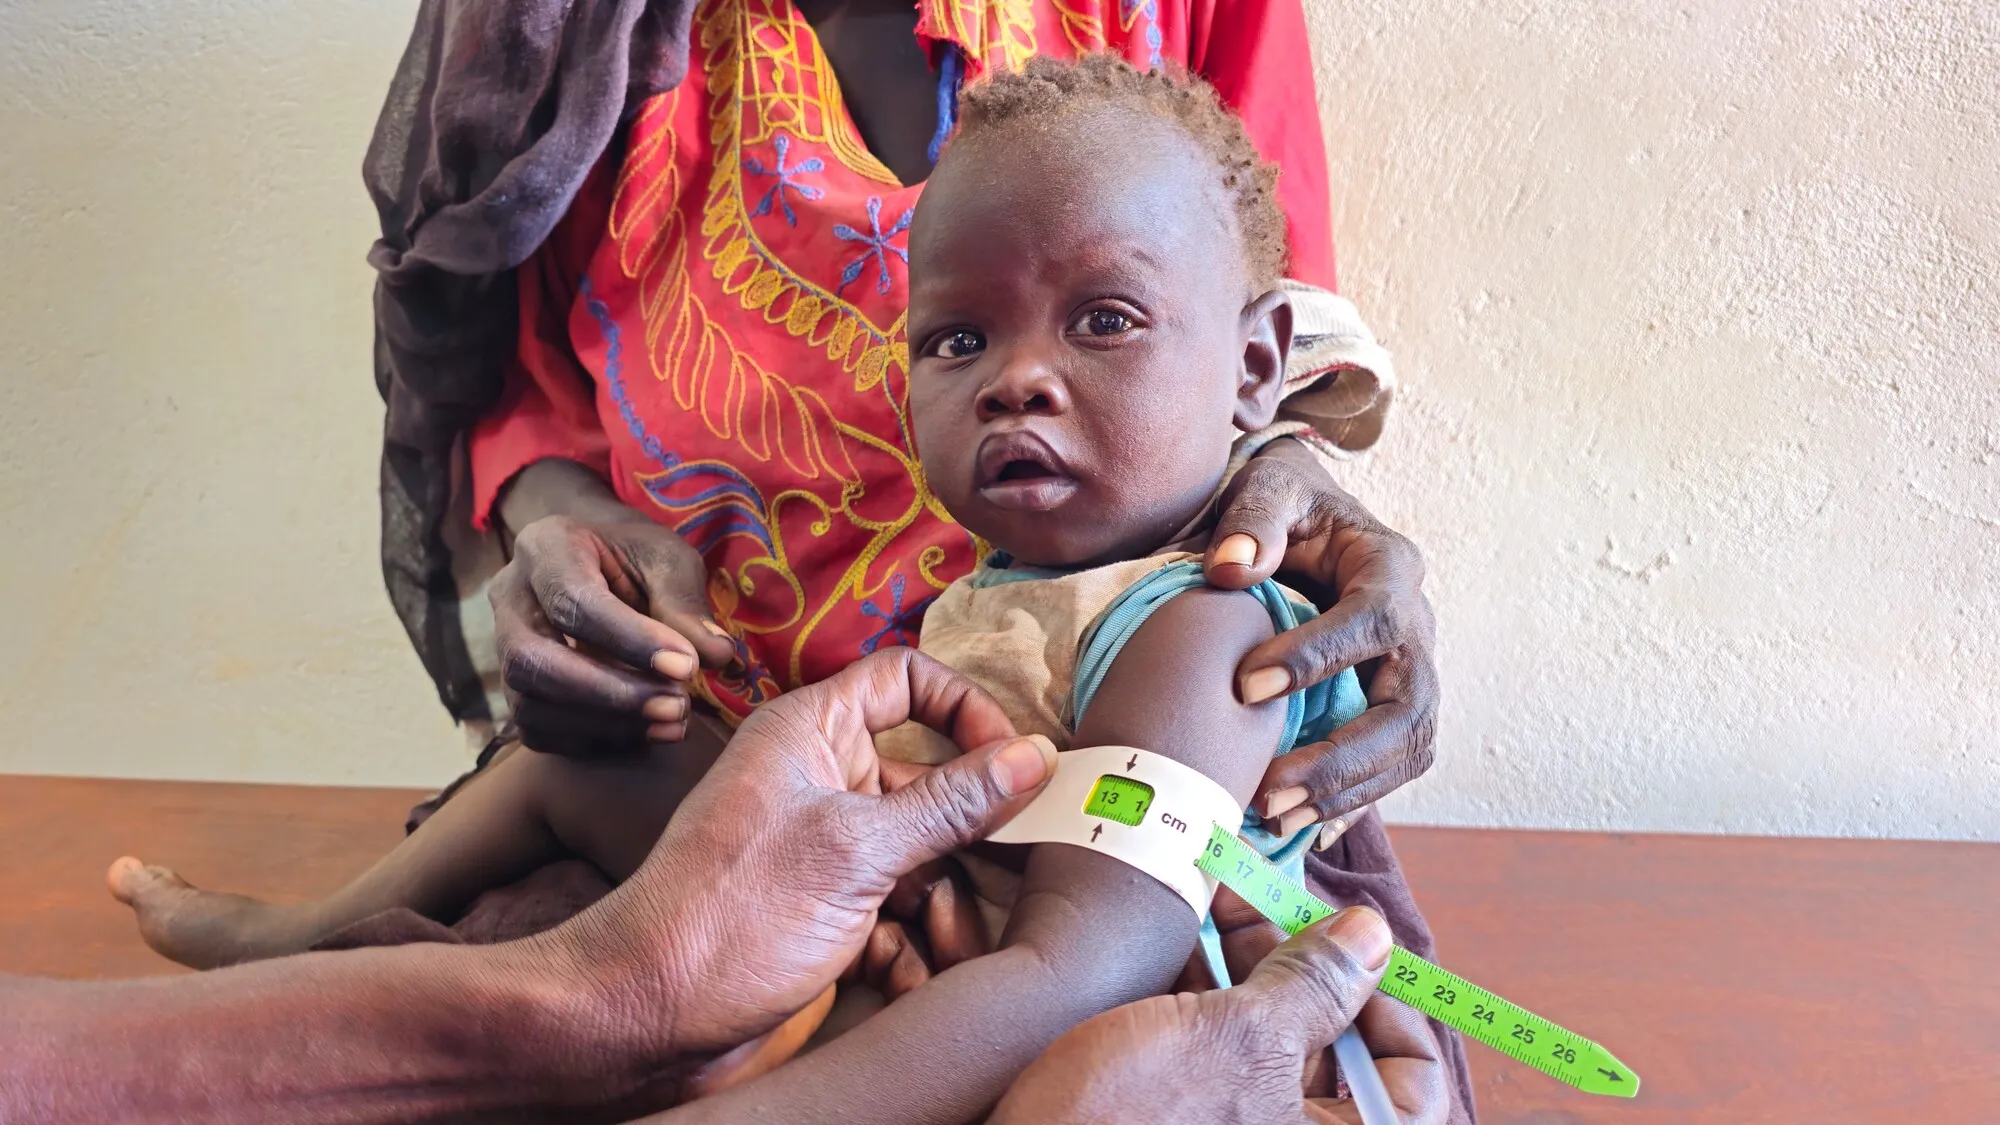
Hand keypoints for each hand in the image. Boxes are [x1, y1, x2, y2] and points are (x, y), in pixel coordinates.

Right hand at [489, 510, 736, 754]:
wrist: (597, 562)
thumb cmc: (634, 555)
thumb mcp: (667, 559)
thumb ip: (686, 604)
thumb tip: (719, 658)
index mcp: (545, 548)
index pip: (572, 601)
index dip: (629, 640)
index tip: (687, 666)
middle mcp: (509, 599)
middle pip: (533, 661)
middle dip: (608, 693)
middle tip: (677, 706)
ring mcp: (502, 649)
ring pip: (529, 704)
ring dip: (605, 724)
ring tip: (673, 722)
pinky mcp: (515, 690)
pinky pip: (538, 731)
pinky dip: (593, 741)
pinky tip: (645, 734)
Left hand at [534, 648, 1054, 1071]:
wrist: (646, 1016)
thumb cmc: (730, 914)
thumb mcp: (857, 850)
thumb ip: (952, 802)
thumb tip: (1033, 756)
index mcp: (810, 733)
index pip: (905, 679)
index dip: (965, 708)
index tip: (1011, 759)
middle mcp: (818, 780)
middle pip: (928, 780)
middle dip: (966, 836)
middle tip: (1003, 869)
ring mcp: (823, 849)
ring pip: (921, 857)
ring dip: (942, 907)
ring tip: (945, 947)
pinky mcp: (825, 911)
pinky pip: (895, 913)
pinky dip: (909, 947)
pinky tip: (906, 979)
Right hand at [992, 906, 1448, 1124]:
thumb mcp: (1233, 1039)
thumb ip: (1311, 986)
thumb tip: (1370, 937)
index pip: (1416, 1082)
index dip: (1394, 1001)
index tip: (1352, 939)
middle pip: (1336, 1055)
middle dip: (1301, 968)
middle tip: (1266, 901)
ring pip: (1267, 1053)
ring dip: (1244, 977)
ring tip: (1211, 909)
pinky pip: (1212, 1065)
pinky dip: (1201, 1008)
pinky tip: (1172, 953)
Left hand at [1204, 442, 1438, 842]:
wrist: (1303, 526)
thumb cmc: (1284, 506)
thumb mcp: (1268, 488)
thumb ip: (1253, 521)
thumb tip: (1231, 570)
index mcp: (1391, 566)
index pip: (1374, 618)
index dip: (1316, 656)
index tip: (1246, 685)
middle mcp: (1417, 627)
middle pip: (1409, 706)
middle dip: (1344, 757)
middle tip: (1270, 788)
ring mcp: (1412, 674)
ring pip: (1409, 749)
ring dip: (1348, 792)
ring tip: (1276, 816)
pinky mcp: (1392, 710)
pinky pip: (1391, 768)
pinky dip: (1352, 803)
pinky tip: (1302, 830)